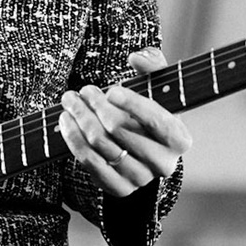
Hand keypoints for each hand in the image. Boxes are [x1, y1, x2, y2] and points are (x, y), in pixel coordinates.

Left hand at [58, 46, 193, 197]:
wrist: (144, 154)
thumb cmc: (150, 116)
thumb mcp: (158, 90)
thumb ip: (153, 66)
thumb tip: (137, 57)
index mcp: (179, 139)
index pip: (156, 120)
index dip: (132, 103)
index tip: (111, 90)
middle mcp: (163, 163)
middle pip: (119, 129)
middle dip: (96, 105)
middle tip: (82, 91)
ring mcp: (140, 178)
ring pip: (101, 144)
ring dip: (80, 118)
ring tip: (70, 101)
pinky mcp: (119, 188)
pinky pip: (89, 162)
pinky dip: (74, 139)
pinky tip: (66, 122)